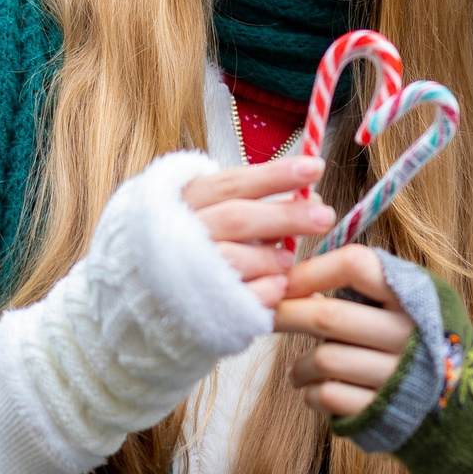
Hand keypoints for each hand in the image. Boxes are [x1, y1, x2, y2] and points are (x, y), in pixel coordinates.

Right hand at [182, 158, 332, 309]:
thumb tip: (313, 199)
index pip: (234, 183)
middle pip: (237, 218)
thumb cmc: (196, 243)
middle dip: (285, 216)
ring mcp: (183, 270)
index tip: (316, 167)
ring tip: (289, 257)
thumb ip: (258, 204)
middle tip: (326, 216)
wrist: (146, 292)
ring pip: (232, 258)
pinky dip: (263, 290)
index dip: (276, 175)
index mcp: (186, 201)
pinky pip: (236, 298)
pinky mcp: (196, 306)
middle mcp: (179, 232)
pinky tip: (280, 286)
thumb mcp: (215, 212)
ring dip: (269, 256)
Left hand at [273, 245, 415, 417]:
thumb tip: (297, 279)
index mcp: (416, 294)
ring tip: (297, 370)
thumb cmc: (422, 342)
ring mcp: (398, 375)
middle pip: (329, 317)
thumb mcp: (414, 303)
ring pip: (323, 360)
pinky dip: (311, 393)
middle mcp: (410, 333)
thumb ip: (370, 287)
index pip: (356, 265)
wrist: (466, 405)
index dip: (313, 270)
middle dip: (286, 315)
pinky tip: (315, 391)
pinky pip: (328, 395)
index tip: (288, 282)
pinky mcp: (383, 412)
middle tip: (268, 317)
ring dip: (299, 366)